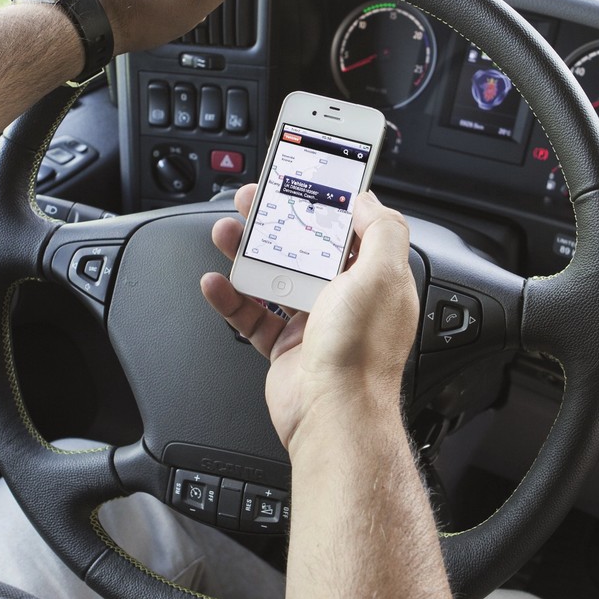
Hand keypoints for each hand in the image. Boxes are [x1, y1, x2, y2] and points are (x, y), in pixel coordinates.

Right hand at [200, 186, 419, 455]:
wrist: (333, 417)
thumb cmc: (359, 354)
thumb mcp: (382, 275)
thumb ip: (382, 230)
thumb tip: (368, 201)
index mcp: (375, 280)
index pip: (353, 229)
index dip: (328, 203)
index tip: (304, 182)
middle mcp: (348, 301)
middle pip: (307, 249)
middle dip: (277, 221)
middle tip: (252, 200)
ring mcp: (316, 325)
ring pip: (276, 277)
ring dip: (248, 253)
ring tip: (226, 232)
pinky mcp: (287, 348)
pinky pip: (253, 317)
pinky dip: (233, 299)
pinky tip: (217, 283)